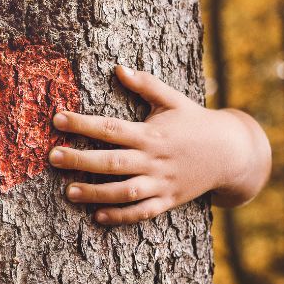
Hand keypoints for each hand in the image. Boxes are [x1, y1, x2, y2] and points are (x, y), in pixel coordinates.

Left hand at [48, 65, 270, 225]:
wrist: (232, 153)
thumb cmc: (196, 122)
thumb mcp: (173, 99)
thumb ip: (145, 84)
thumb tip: (119, 67)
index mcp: (151, 133)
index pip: (110, 128)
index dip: (82, 123)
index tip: (57, 118)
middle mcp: (154, 159)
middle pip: (112, 162)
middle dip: (80, 160)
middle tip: (52, 157)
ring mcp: (162, 183)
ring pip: (124, 192)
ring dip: (95, 193)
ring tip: (68, 192)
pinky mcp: (168, 201)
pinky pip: (142, 212)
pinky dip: (121, 216)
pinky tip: (98, 216)